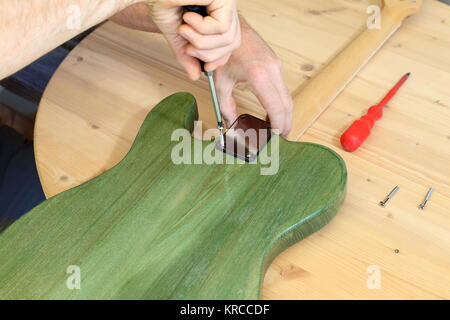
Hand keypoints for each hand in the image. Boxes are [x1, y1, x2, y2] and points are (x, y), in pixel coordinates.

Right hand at [149, 0, 240, 79]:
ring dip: (202, 41)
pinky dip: (202, 29)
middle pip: (233, 42)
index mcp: (219, 13)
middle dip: (208, 54)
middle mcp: (226, 5)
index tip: (206, 68)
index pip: (232, 41)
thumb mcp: (177, 35)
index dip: (220, 58)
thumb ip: (187, 54)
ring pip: (228, 37)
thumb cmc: (162, 2)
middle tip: (189, 48)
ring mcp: (227, 0)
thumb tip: (195, 76)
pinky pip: (221, 26)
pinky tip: (188, 17)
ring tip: (185, 29)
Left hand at [214, 18, 292, 136]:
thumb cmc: (225, 53)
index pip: (276, 107)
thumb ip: (225, 106)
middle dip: (285, 124)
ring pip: (287, 97)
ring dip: (285, 115)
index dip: (279, 125)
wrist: (231, 30)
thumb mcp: (221, 82)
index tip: (277, 137)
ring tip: (278, 130)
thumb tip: (230, 124)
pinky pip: (283, 89)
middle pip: (286, 105)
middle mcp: (272, 70)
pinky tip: (273, 114)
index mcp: (259, 76)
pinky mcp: (276, 65)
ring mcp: (277, 67)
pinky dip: (281, 104)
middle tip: (281, 139)